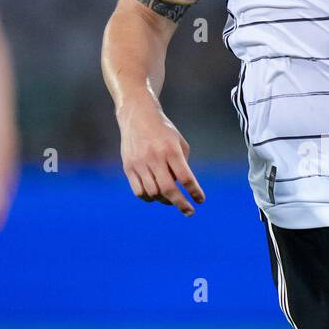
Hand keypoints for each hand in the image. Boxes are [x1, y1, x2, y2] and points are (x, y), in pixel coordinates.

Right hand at [118, 95, 203, 215]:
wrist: (138, 116)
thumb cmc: (164, 131)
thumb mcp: (179, 143)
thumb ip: (182, 165)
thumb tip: (181, 188)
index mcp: (171, 150)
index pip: (185, 177)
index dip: (194, 192)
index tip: (200, 201)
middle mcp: (155, 157)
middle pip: (169, 189)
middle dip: (181, 204)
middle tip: (189, 212)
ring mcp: (140, 163)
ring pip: (153, 193)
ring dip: (165, 200)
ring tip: (172, 200)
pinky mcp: (128, 167)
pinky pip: (139, 191)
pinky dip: (149, 198)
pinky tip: (156, 195)